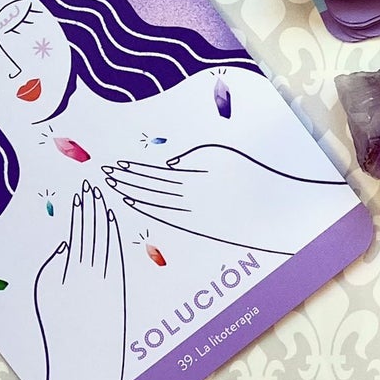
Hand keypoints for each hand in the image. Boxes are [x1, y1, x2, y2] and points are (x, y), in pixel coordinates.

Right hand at [32, 181, 126, 379]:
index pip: (78, 232)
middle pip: (94, 231)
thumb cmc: (58, 324)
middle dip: (93, 207)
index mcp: (71, 271)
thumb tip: (66, 243)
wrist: (84, 356)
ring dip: (106, 216)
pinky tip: (114, 221)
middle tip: (94, 184)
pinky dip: (115, 235)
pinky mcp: (121, 283)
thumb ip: (53, 265)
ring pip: (109, 239)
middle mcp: (93, 270)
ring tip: (104, 197)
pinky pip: (118, 253)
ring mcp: (110, 276)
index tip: (81, 191)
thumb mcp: (46, 293)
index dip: (80, 210)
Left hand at [102, 144, 350, 255]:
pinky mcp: (200, 226)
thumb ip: (193, 155)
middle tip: (103, 174)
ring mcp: (193, 215)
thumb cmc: (252, 173)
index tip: (114, 164)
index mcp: (196, 177)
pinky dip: (148, 209)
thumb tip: (168, 166)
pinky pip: (167, 217)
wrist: (276, 207)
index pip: (155, 174)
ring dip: (132, 195)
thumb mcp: (224, 153)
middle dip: (126, 181)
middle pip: (150, 189)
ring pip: (154, 204)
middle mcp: (190, 198)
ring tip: (113, 187)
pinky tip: (134, 203)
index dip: (133, 169)